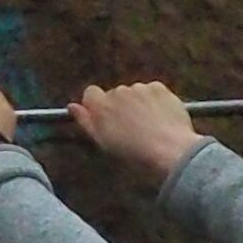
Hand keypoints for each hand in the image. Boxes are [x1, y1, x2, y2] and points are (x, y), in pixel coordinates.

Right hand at [70, 79, 200, 180]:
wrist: (170, 150)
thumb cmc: (135, 154)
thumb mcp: (103, 143)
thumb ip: (85, 122)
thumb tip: (72, 107)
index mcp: (101, 106)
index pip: (90, 94)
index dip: (97, 106)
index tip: (105, 119)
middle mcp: (118, 92)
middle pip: (114, 94)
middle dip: (120, 107)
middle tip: (131, 129)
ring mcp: (139, 88)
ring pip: (134, 93)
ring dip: (138, 104)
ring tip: (149, 127)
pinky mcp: (159, 88)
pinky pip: (152, 91)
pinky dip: (155, 101)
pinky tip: (160, 119)